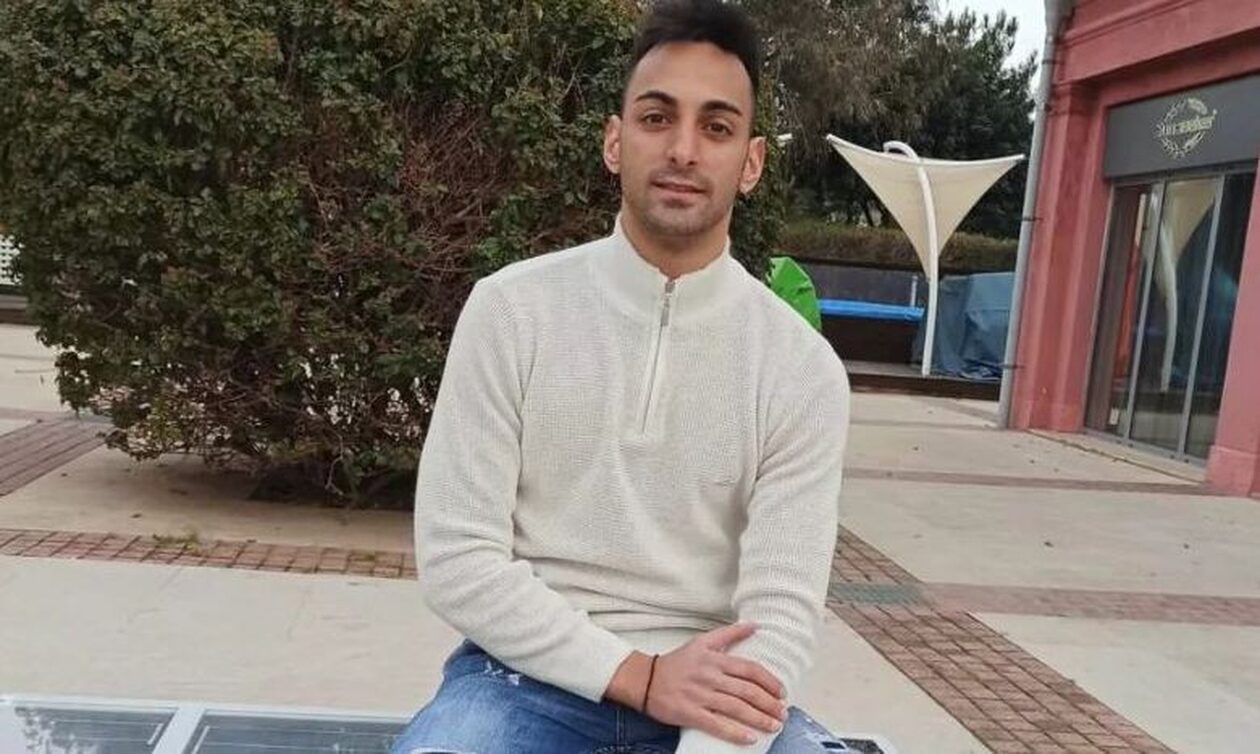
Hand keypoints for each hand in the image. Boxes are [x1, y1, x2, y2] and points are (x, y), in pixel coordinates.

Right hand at [646, 623, 787, 745]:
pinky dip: (735, 732)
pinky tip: (750, 738)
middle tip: (783, 713)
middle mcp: (709, 676)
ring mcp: (699, 695)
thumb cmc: (677, 661)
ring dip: (759, 718)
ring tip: (774, 726)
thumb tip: (755, 625)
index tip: (782, 692)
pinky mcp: (689, 713)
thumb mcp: (702, 642)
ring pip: (736, 708)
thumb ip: (729, 634)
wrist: (645, 679)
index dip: (769, 681)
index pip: (749, 669)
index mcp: (714, 658)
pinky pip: (716, 725)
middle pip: (747, 690)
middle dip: (769, 703)